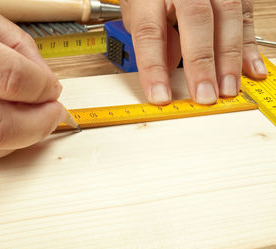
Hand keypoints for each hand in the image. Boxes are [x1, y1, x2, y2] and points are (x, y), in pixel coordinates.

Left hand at [121, 0, 266, 104]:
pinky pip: (245, 16)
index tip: (160, 96)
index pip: (150, 32)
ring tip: (227, 89)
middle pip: (195, 20)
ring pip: (227, 16)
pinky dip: (248, 47)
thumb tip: (168, 67)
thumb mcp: (140, 12)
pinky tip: (250, 70)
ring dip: (229, 59)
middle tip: (204, 96)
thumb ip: (152, 36)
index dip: (154, 67)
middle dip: (201, 63)